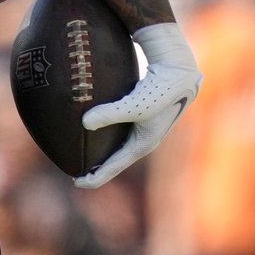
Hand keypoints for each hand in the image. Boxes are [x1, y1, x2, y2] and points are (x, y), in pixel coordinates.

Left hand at [75, 23, 200, 189]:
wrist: (180, 73)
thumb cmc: (161, 90)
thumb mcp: (134, 104)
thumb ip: (110, 113)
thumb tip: (84, 122)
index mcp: (141, 146)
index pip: (113, 169)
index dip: (93, 178)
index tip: (75, 181)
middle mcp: (142, 142)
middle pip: (114, 163)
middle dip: (95, 170)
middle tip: (74, 173)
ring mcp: (142, 131)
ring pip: (116, 149)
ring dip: (100, 156)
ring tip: (82, 157)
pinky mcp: (140, 118)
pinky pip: (118, 134)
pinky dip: (105, 139)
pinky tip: (93, 132)